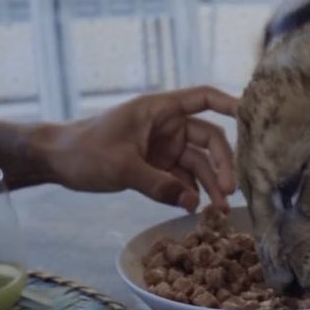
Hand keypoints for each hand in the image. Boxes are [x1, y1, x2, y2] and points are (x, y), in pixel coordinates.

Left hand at [42, 87, 238, 211]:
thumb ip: (157, 185)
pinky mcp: (158, 167)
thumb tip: (191, 204)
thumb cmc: (84, 151)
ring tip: (218, 211)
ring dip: (210, 185)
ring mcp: (164, 148)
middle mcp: (167, 126)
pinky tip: (196, 210)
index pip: (203, 98)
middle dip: (222, 165)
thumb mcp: (120, 167)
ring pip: (199, 164)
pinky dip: (191, 193)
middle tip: (228, 191)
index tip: (253, 116)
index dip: (230, 103)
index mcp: (159, 110)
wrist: (57, 162)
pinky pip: (183, 179)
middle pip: (209, 140)